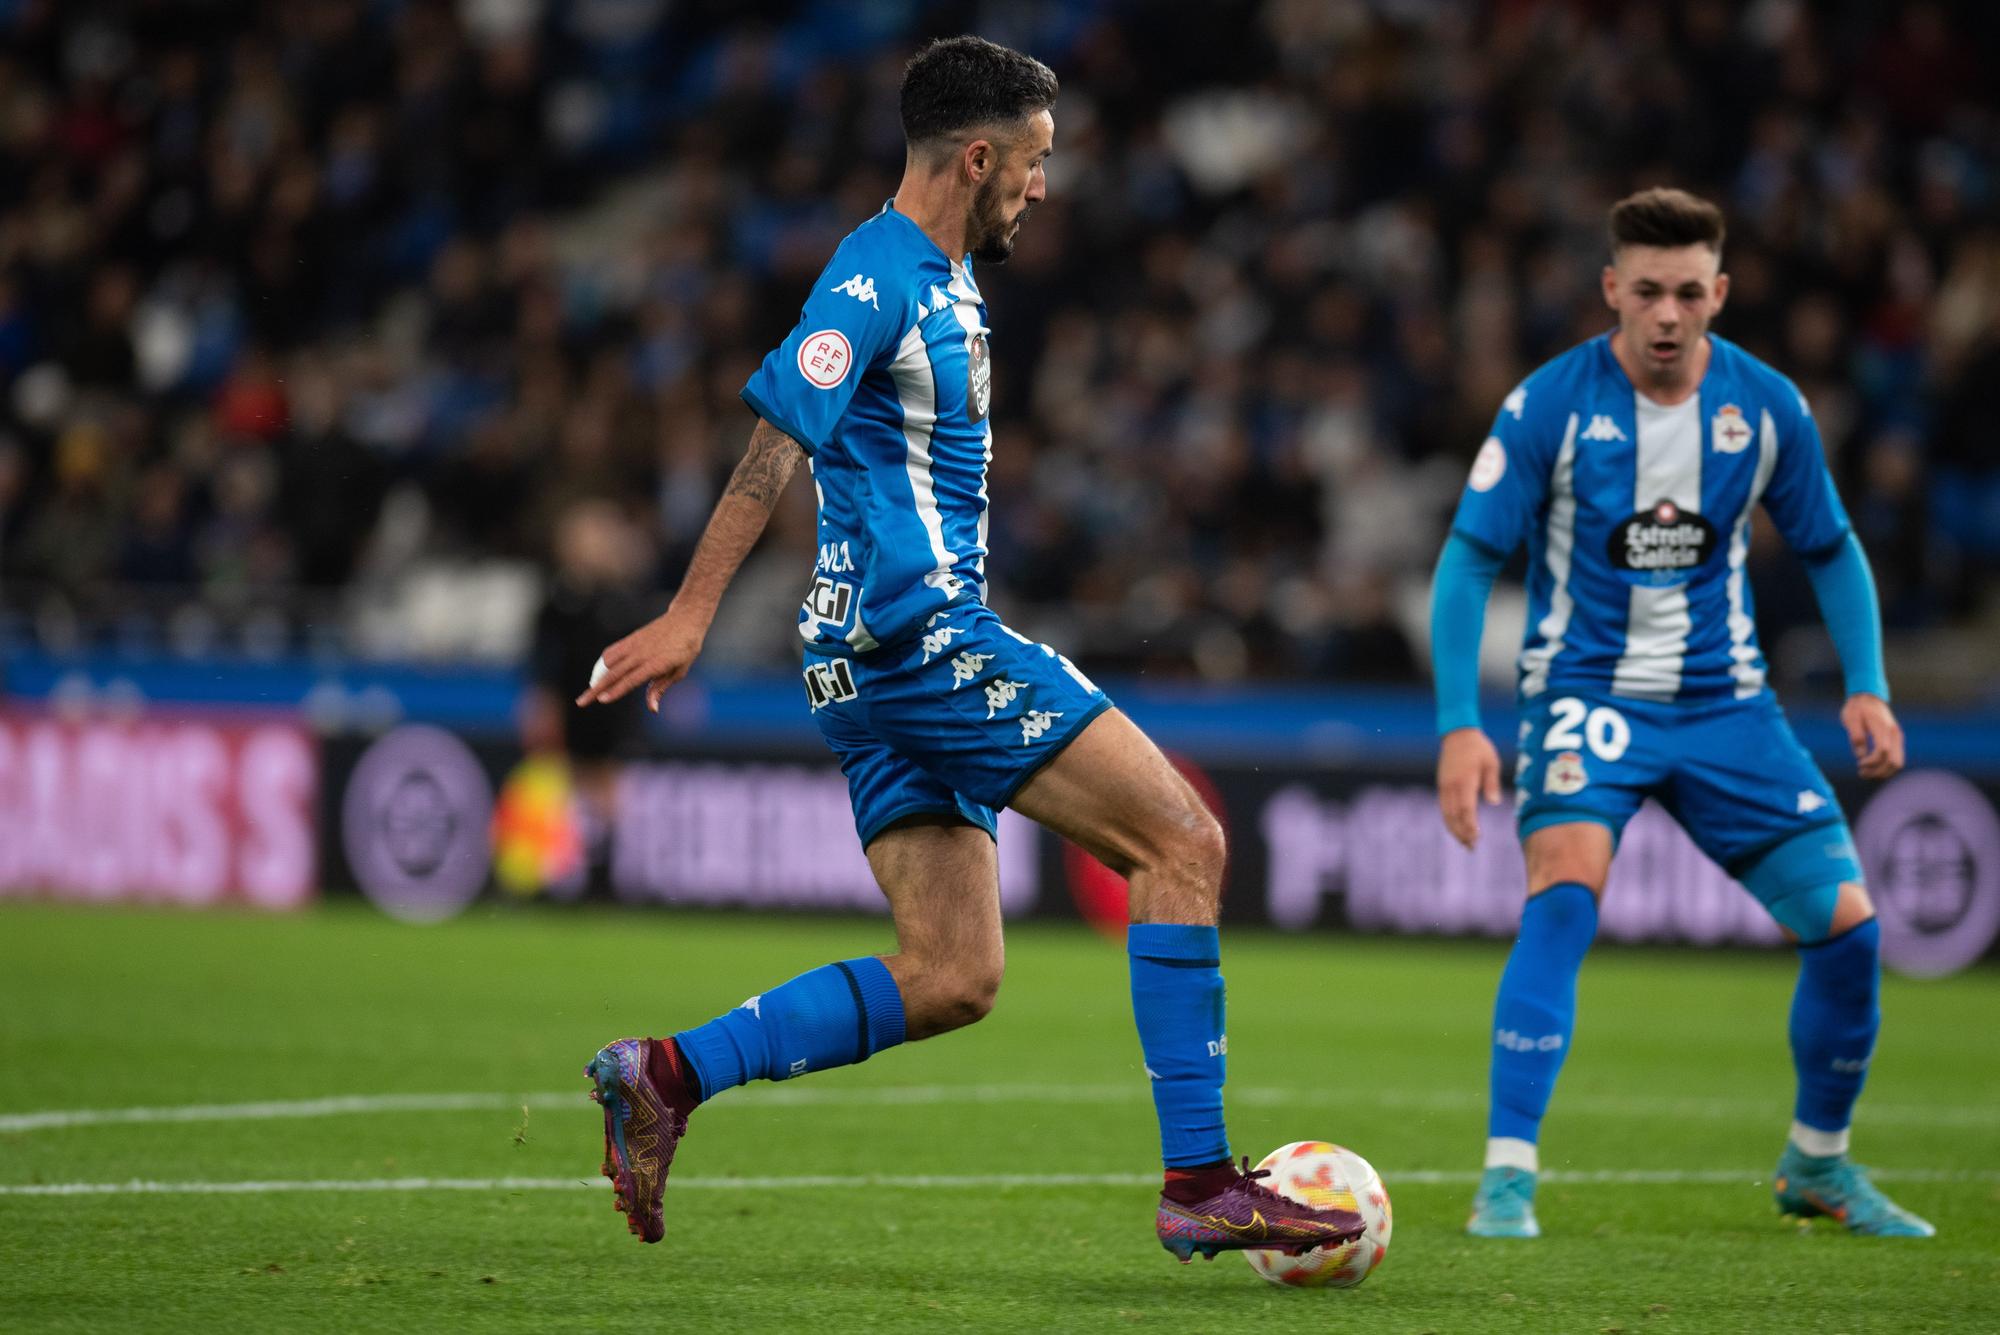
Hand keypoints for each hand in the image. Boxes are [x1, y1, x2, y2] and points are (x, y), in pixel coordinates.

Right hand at [576, 605, 705, 712]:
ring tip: (590, 690)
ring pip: (608, 662)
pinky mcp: (630, 638)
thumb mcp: (679, 671)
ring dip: (597, 677)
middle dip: (596, 689)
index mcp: (656, 663)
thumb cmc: (686, 649)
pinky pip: (611, 651)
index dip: (616, 691)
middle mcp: (641, 654)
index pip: (631, 680)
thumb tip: (652, 709)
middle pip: (614, 674)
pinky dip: (602, 663)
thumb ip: (660, 689)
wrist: (685, 619)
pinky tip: (599, 674)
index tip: (602, 700)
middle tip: (581, 702)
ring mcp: (634, 644)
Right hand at [1437, 726, 1502, 849]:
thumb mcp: (1491, 762)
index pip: (1466, 808)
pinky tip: (1456, 828)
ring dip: (1454, 830)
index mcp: (1465, 781)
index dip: (1470, 825)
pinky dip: (1449, 820)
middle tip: (1471, 847)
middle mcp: (1451, 786)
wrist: (1457, 734)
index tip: (1476, 837)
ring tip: (1464, 842)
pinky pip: (1444, 808)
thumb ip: (1492, 783)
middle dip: (1462, 833)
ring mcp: (1444, 786)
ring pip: (1446, 814)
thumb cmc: (1479, 748)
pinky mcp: (1442, 786)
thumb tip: (1494, 803)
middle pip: (1454, 815)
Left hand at [1841, 692, 1904, 780]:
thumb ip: (1856, 736)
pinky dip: (1886, 767)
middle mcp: (1894, 733)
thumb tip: (1861, 755)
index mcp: (1882, 727)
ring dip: (1882, 772)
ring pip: (1898, 763)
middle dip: (1877, 771)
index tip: (1859, 763)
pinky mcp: (1897, 740)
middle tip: (1861, 773)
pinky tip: (1872, 768)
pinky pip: (1897, 759)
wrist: (1868, 697)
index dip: (1871, 762)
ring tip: (1865, 773)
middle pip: (1894, 761)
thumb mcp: (1850, 719)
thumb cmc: (1857, 708)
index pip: (1882, 751)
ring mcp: (1898, 737)